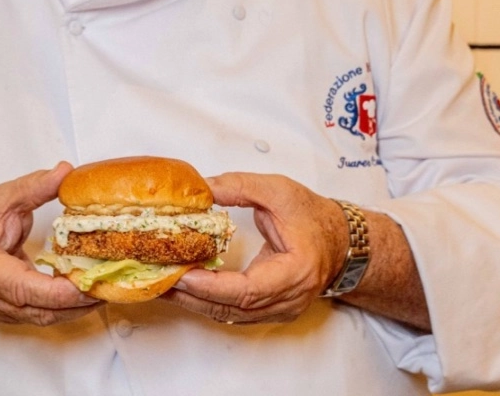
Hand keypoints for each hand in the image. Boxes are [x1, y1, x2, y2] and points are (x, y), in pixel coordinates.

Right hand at [0, 162, 97, 325]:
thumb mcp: (1, 197)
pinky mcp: (10, 313)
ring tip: (105, 289)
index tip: (86, 280)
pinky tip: (87, 293)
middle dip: (75, 302)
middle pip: (36, 309)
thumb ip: (34, 186)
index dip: (55, 289)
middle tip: (108, 284)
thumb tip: (66, 172)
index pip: (20, 286)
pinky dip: (66, 309)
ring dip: (75, 309)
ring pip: (42, 318)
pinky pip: (41, 316)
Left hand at [164, 173, 347, 324]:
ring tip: (163, 283)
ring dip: (195, 301)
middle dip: (192, 296)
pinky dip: (207, 300)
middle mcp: (288, 298)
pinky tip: (186, 287)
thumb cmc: (314, 216)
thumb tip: (202, 187)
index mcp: (296, 271)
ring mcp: (279, 308)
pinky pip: (233, 311)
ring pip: (230, 314)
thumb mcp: (277, 190)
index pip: (247, 289)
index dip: (212, 285)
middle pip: (232, 308)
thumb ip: (239, 185)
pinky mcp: (269, 308)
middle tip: (159, 280)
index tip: (183, 275)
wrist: (340, 240)